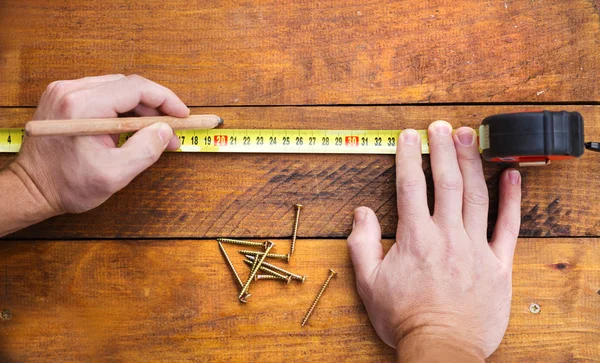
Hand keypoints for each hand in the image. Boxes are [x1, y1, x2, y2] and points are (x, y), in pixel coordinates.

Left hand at [9, 74, 187, 213]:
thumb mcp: (114, 174)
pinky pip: (104, 95)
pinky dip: (124, 110)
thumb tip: (166, 131)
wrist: (32, 188)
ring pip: (118, 89)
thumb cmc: (66, 185)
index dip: (165, 99)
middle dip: (156, 108)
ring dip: (141, 110)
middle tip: (172, 131)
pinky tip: (134, 130)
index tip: (183, 115)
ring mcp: (65, 92)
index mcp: (82, 106)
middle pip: (128, 86)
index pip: (136, 88)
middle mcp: (71, 91)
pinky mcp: (65, 98)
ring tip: (156, 134)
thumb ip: (145, 150)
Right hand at [347, 121, 520, 360]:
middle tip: (440, 125)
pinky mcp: (498, 264)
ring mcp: (475, 248)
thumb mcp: (369, 284)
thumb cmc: (405, 318)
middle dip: (442, 149)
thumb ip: (362, 245)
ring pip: (475, 195)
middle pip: (446, 182)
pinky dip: (511, 199)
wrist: (441, 348)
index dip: (409, 157)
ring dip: (471, 162)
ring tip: (468, 135)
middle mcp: (447, 237)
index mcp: (415, 239)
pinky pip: (508, 226)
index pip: (411, 187)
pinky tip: (510, 175)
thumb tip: (362, 214)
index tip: (408, 137)